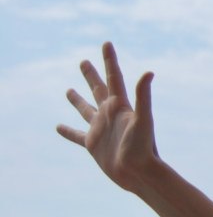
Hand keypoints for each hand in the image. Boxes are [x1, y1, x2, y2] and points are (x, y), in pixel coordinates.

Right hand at [57, 42, 158, 191]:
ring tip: (68, 90)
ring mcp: (101, 129)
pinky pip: (76, 135)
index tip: (107, 43)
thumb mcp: (143, 119)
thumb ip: (144, 96)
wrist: (139, 173)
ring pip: (85, 110)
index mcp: (121, 106)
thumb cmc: (143, 147)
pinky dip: (67, 131)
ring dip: (77, 100)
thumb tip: (149, 72)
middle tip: (83, 61)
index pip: (114, 77)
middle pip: (98, 89)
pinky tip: (58, 127)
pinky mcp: (93, 144)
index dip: (110, 60)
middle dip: (91, 75)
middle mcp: (110, 115)